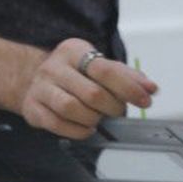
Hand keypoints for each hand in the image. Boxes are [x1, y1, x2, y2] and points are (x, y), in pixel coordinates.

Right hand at [17, 39, 157, 139]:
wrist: (31, 78)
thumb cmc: (74, 73)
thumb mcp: (99, 66)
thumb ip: (127, 76)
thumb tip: (150, 89)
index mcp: (74, 51)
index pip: (106, 70)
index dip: (129, 88)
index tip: (145, 100)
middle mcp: (54, 67)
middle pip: (92, 93)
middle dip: (113, 107)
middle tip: (119, 110)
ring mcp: (40, 88)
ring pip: (71, 109)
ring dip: (94, 119)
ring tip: (100, 118)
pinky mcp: (32, 108)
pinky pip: (57, 124)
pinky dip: (77, 130)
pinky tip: (86, 127)